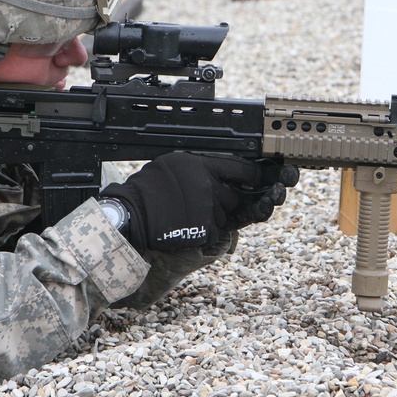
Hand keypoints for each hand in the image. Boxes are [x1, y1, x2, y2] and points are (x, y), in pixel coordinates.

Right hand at [99, 153, 298, 252]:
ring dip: (213, 217)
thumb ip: (202, 167)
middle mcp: (210, 187)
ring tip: (185, 213)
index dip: (255, 177)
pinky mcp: (206, 232)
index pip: (243, 170)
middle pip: (234, 197)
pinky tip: (186, 225)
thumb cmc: (149, 189)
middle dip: (222, 201)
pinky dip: (205, 231)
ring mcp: (209, 211)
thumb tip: (227, 174)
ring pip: (226, 216)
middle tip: (198, 201)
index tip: (264, 179)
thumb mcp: (175, 164)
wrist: (133, 215)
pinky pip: (217, 232)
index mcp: (203, 166)